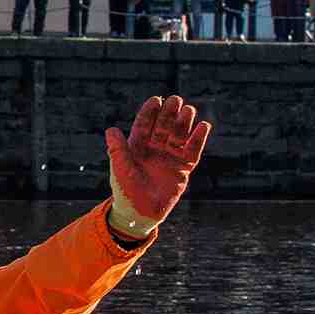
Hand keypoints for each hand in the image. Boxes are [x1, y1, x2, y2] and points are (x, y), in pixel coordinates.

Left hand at [105, 95, 210, 237]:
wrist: (141, 213)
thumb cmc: (126, 192)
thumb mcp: (121, 170)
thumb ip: (117, 150)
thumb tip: (111, 129)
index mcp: (137, 147)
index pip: (144, 126)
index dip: (150, 113)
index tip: (156, 100)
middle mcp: (154, 149)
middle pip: (163, 127)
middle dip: (169, 114)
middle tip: (176, 100)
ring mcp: (170, 157)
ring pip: (179, 135)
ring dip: (184, 122)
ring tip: (188, 110)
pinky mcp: (183, 167)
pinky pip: (193, 150)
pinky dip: (198, 139)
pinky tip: (203, 126)